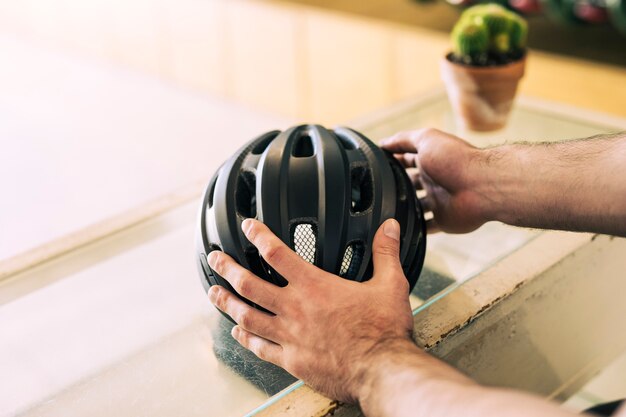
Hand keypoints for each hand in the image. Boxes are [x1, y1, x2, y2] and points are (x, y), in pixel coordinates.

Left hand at [207, 218, 413, 402]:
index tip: (247, 227)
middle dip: (228, 269)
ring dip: (227, 303)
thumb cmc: (383, 330)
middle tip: (215, 259)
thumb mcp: (389, 285)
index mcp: (314, 287)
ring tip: (214, 293)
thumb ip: (385, 253)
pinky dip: (246, 339)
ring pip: (247, 316)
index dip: (258, 236)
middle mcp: (294, 309)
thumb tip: (389, 227)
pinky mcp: (291, 360)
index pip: (276, 254)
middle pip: (249, 285)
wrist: (380, 371)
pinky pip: (260, 348)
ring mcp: (289, 336)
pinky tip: (238, 333)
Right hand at [381, 128, 489, 233]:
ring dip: (403, 209)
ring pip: (416, 207)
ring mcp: (439, 201)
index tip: (374, 167)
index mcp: (429, 161)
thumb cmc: (455, 159)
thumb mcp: (426, 139)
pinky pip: (427, 227)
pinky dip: (416, 229)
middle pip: (410, 184)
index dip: (391, 162)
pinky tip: (401, 230)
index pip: (406, 160)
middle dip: (395, 187)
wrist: (481, 186)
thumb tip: (383, 143)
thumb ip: (404, 139)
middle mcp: (434, 180)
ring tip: (384, 213)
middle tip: (376, 192)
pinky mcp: (444, 220)